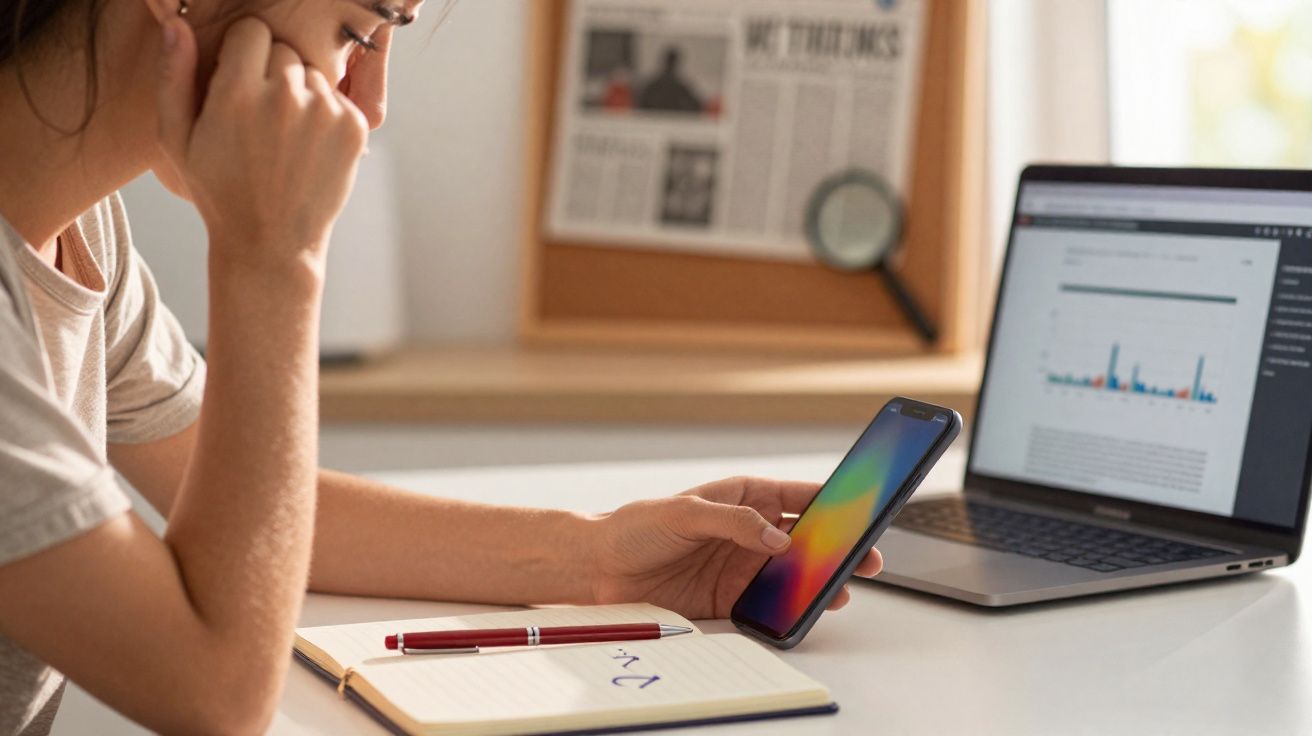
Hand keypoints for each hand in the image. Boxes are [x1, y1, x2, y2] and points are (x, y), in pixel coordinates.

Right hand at [155, 16, 367, 267]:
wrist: (270, 243)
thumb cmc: (217, 190)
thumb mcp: (177, 138)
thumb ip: (173, 75)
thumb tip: (177, 24)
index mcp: (238, 92)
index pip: (251, 30)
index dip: (241, 53)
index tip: (236, 81)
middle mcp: (286, 96)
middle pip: (283, 48)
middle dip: (270, 71)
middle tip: (258, 116)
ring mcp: (326, 111)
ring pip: (312, 72)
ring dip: (299, 92)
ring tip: (282, 136)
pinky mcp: (355, 128)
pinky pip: (338, 97)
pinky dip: (325, 114)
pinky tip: (306, 148)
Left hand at [588, 477, 882, 619]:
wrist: (598, 568)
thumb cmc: (635, 526)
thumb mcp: (685, 512)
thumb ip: (735, 522)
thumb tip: (779, 537)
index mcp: (745, 497)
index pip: (801, 495)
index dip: (835, 501)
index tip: (863, 509)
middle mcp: (750, 531)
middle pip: (807, 538)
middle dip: (838, 546)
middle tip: (865, 557)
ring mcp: (742, 565)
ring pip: (794, 573)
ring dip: (818, 581)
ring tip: (840, 589)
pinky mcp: (731, 598)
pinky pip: (769, 605)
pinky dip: (789, 609)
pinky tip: (804, 611)